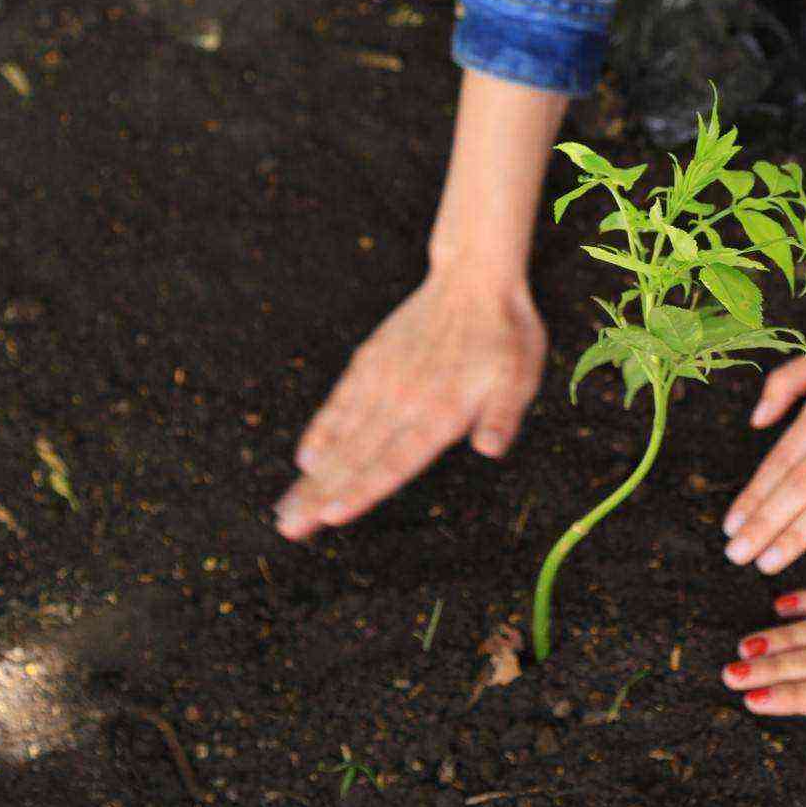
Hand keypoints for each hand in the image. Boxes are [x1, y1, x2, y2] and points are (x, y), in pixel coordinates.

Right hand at [274, 270, 545, 539]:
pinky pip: (339, 403)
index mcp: (440, 411)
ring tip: (285, 508)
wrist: (474, 278)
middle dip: (320, 496)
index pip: (395, 460)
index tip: (329, 516)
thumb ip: (502, 416)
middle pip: (356, 457)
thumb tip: (490, 449)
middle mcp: (404, 400)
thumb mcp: (520, 377)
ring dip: (313, 476)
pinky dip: (321, 432)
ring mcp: (383, 380)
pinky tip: (305, 459)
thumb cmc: (505, 335)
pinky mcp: (372, 362)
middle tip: (288, 529)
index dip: (362, 489)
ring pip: (341, 437)